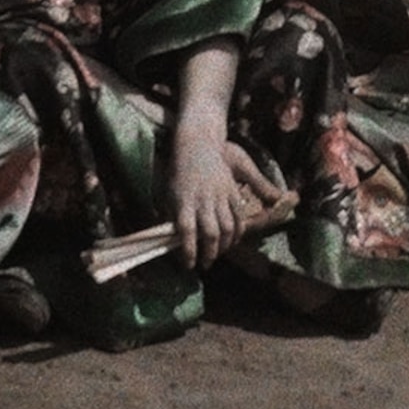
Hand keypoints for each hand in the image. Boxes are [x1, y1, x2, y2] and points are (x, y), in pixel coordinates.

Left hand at [164, 137, 276, 269]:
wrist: (197, 143)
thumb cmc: (179, 170)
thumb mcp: (169, 192)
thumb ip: (172, 215)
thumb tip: (170, 239)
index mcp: (184, 200)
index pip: (186, 232)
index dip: (188, 251)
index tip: (188, 265)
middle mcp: (203, 200)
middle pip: (210, 233)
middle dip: (209, 254)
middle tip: (205, 264)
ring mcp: (220, 196)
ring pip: (227, 228)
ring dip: (224, 246)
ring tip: (218, 254)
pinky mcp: (232, 191)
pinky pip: (239, 216)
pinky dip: (238, 232)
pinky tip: (233, 240)